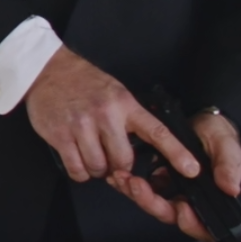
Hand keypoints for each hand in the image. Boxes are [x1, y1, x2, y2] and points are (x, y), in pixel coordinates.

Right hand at [22, 46, 198, 193]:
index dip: (176, 153)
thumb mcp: (116, 93)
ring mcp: (81, 125)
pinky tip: (78, 158)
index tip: (192, 170)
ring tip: (91, 154)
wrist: (48, 70)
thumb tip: (148, 149)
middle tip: (111, 158)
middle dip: (119, 166)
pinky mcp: (60, 135)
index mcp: (125, 105)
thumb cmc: (85, 83)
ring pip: (99, 167)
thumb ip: (130, 119)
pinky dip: (80, 171)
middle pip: (123, 160)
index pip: (157, 132)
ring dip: (97, 169)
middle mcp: (105, 115)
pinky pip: (77, 169)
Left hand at [117, 111, 240, 241]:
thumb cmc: (221, 138)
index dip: (191, 224)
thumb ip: (229, 168)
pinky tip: (119, 174)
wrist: (205, 122)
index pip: (203, 226)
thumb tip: (231, 189)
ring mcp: (173, 192)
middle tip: (137, 185)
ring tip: (123, 177)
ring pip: (153, 204)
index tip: (182, 208)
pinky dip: (131, 184)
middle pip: (171, 215)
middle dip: (151, 203)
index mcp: (212, 200)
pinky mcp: (159, 181)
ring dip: (136, 194)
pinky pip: (144, 189)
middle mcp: (191, 201)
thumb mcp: (228, 149)